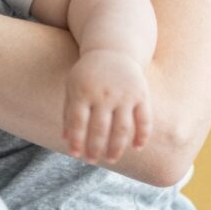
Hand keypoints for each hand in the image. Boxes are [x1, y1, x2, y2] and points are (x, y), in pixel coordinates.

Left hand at [62, 50, 152, 165]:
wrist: (113, 49)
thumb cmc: (88, 72)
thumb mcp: (72, 85)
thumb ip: (68, 111)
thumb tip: (66, 139)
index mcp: (83, 90)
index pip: (78, 122)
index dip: (77, 141)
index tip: (76, 155)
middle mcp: (104, 93)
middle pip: (100, 129)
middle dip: (95, 149)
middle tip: (91, 160)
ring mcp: (124, 94)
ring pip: (122, 129)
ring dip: (116, 148)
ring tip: (110, 159)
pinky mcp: (141, 94)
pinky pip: (144, 120)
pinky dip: (142, 136)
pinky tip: (137, 148)